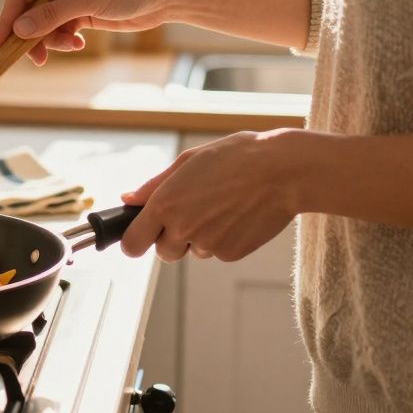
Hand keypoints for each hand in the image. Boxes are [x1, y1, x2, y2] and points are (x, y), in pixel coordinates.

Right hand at [0, 0, 175, 64]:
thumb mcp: (88, 1)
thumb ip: (51, 16)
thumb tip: (19, 30)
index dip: (7, 21)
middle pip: (28, 11)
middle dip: (32, 35)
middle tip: (34, 59)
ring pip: (42, 24)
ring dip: (51, 40)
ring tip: (71, 46)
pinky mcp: (77, 10)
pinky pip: (58, 29)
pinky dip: (64, 40)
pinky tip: (78, 44)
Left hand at [119, 130, 307, 261]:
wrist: (283, 171)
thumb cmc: (236, 158)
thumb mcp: (189, 162)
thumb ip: (154, 186)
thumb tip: (128, 200)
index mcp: (165, 204)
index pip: (132, 244)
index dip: (134, 241)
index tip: (141, 235)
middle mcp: (182, 228)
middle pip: (162, 253)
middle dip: (170, 239)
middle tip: (191, 212)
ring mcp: (207, 244)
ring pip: (191, 251)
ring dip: (199, 237)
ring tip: (221, 206)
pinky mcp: (231, 254)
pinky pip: (217, 252)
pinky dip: (223, 239)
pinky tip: (237, 215)